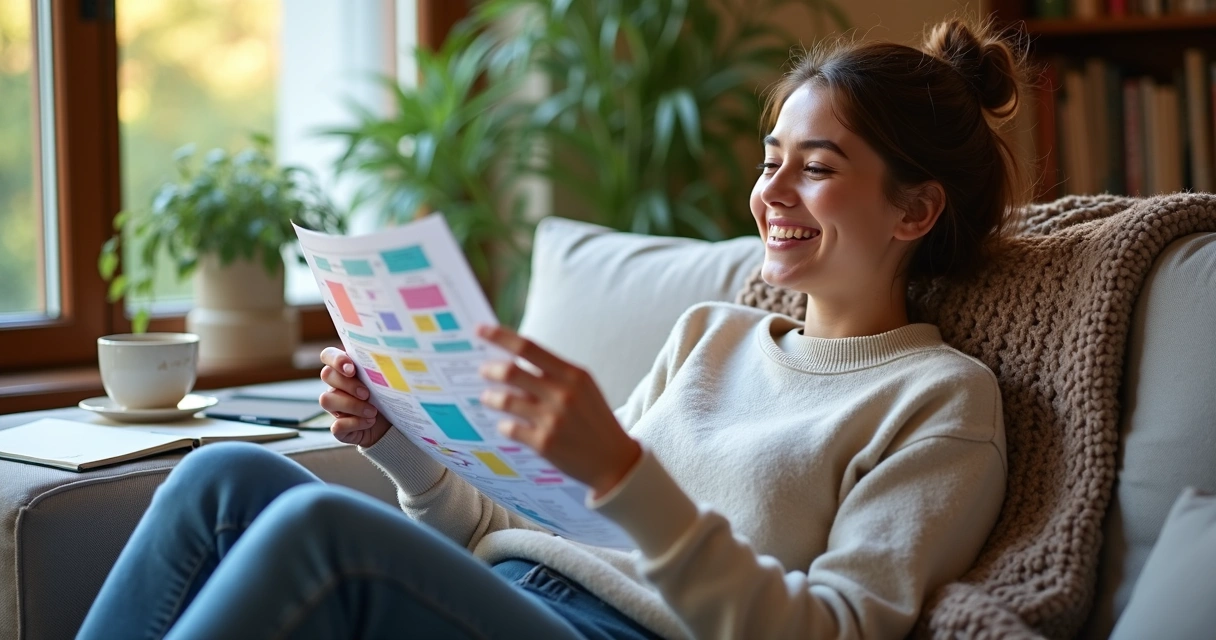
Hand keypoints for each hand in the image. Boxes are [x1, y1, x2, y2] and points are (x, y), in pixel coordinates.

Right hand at [319, 347, 391, 447]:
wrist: (394, 425)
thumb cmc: (389, 396)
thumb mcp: (387, 380)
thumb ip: (381, 367)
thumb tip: (390, 357)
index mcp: (346, 370)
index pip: (328, 355)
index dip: (335, 359)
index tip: (351, 369)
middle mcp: (336, 386)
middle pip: (326, 375)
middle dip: (348, 384)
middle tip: (367, 393)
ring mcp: (335, 407)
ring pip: (326, 400)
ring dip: (351, 405)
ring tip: (372, 411)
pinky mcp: (339, 427)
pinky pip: (336, 425)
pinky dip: (355, 423)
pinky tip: (369, 421)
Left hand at [476, 325, 641, 497]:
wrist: (614, 460)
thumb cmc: (594, 419)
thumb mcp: (583, 389)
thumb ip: (553, 374)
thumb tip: (512, 361)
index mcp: (574, 375)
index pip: (529, 348)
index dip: (500, 336)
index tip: (480, 330)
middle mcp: (563, 394)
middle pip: (512, 372)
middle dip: (490, 369)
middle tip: (482, 370)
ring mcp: (552, 419)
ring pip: (505, 401)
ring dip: (491, 398)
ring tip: (487, 398)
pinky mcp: (544, 443)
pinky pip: (509, 428)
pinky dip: (503, 425)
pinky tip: (506, 425)